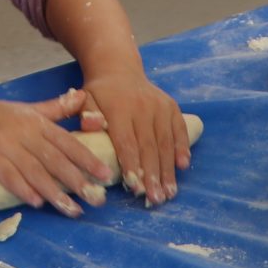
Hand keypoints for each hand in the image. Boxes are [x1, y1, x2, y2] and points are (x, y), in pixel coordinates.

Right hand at [0, 88, 104, 217]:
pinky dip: (22, 189)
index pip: (67, 142)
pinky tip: (36, 202)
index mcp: (37, 122)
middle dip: (78, 181)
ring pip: (34, 171)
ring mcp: (5, 146)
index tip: (105, 175)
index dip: (87, 159)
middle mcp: (25, 133)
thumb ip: (56, 108)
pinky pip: (7, 175)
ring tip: (72, 209)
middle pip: (55, 160)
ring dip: (55, 192)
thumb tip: (82, 96)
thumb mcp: (29, 108)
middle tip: (96, 199)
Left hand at [80, 71, 190, 205]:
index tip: (135, 188)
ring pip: (165, 142)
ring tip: (169, 192)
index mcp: (119, 108)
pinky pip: (179, 129)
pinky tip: (183, 166)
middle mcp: (142, 106)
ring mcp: (159, 106)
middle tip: (155, 199)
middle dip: (152, 175)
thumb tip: (92, 125)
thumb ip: (86, 114)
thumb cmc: (99, 93)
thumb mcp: (84, 100)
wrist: (118, 68)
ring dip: (168, 169)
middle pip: (149, 146)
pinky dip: (183, 147)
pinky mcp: (172, 106)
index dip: (132, 165)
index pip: (127, 142)